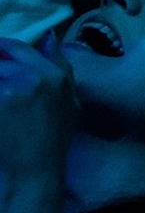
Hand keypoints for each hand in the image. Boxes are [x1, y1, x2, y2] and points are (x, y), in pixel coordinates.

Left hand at [0, 34, 74, 212]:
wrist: (33, 175)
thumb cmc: (50, 144)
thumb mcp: (70, 105)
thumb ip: (61, 69)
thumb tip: (50, 38)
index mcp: (55, 75)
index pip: (16, 47)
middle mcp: (35, 76)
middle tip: (3, 98)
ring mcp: (13, 86)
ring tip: (3, 107)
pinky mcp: (0, 98)